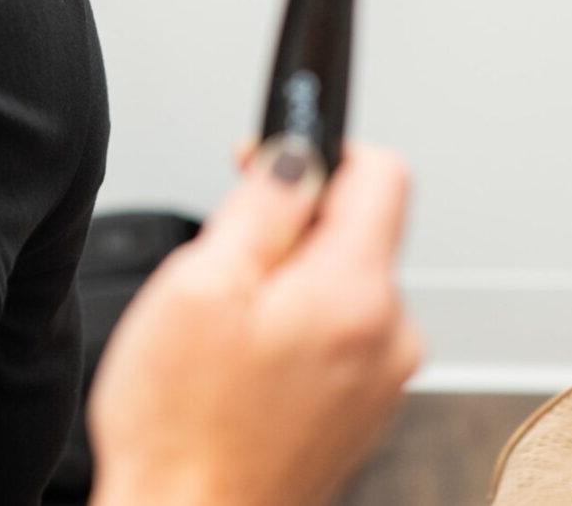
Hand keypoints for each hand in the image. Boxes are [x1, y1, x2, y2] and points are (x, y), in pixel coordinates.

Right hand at [87, 141, 420, 505]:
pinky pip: (334, 335)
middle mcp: (389, 335)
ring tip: (219, 327)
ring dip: (283, 282)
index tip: (265, 162)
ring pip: (340, 284)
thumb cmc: (182, 422)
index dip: (317, 148)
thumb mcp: (202, 284)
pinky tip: (236, 364)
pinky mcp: (360, 410)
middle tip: (218, 262)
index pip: (381, 173)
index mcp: (355, 293)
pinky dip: (289, 329)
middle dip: (287, 226)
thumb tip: (298, 152)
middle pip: (356, 231)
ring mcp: (380, 378)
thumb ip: (262, 207)